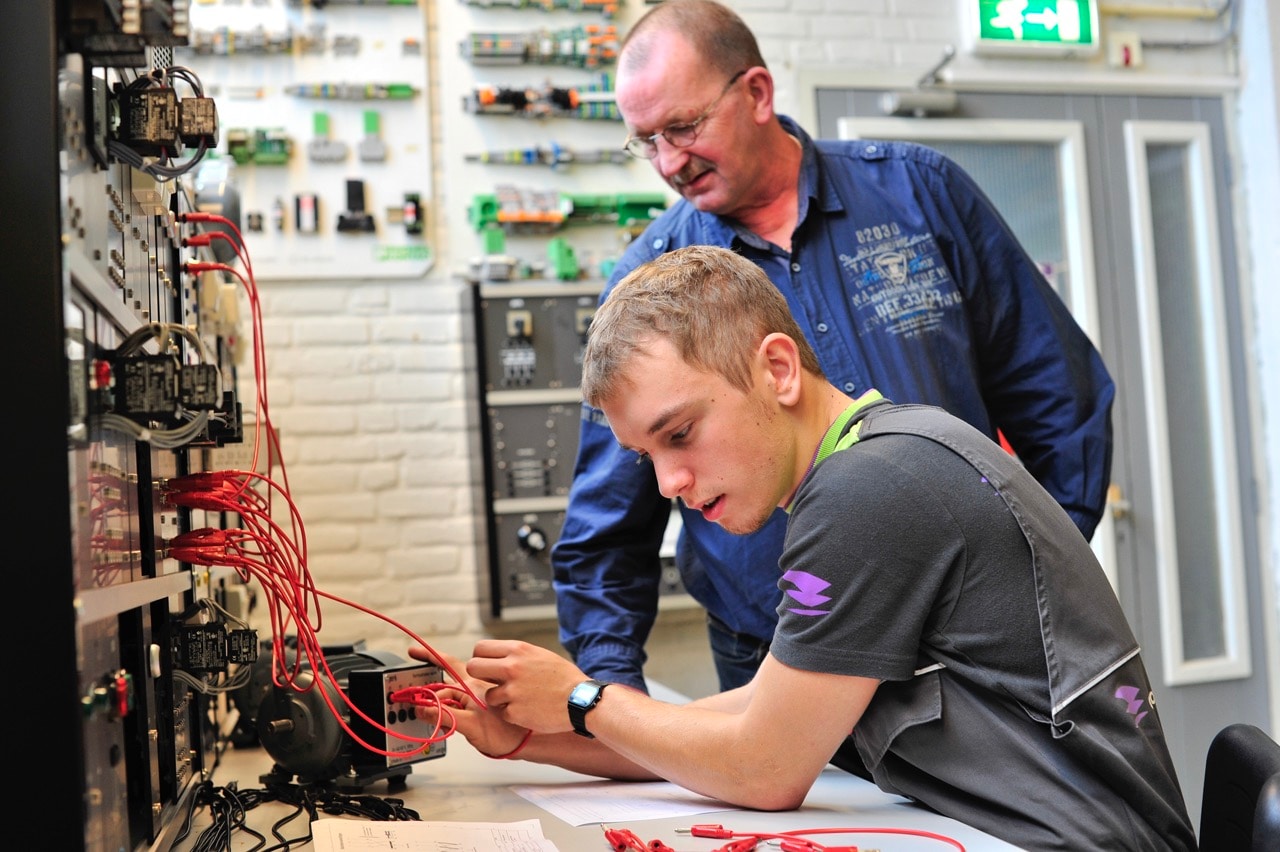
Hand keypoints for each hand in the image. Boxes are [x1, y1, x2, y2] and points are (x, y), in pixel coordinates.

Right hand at [406, 644, 530, 757]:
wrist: (525, 743)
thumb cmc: (506, 732)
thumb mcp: (470, 724)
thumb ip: (445, 716)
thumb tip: (422, 707)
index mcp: (472, 685)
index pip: (447, 665)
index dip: (429, 657)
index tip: (413, 651)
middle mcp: (472, 689)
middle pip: (443, 682)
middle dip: (428, 685)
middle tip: (414, 682)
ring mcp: (474, 700)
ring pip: (447, 698)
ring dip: (435, 706)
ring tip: (430, 716)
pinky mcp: (475, 713)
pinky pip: (452, 709)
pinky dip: (443, 715)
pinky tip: (441, 723)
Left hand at [465, 639, 587, 733]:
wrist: (581, 701)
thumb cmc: (563, 678)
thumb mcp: (539, 655)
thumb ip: (516, 656)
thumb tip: (493, 659)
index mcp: (518, 650)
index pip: (480, 648)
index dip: (481, 658)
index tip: (487, 666)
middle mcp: (511, 668)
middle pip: (474, 668)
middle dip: (480, 676)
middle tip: (493, 683)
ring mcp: (512, 691)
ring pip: (488, 695)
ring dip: (500, 700)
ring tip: (521, 699)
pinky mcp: (514, 712)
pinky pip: (502, 713)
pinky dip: (513, 714)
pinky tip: (529, 710)